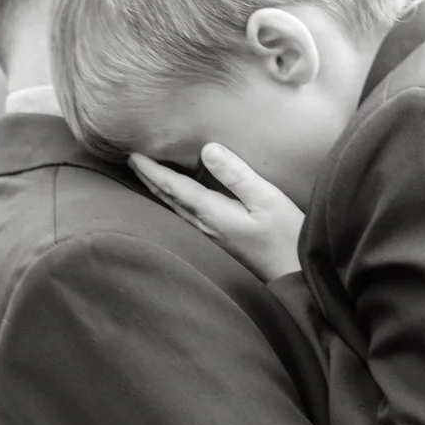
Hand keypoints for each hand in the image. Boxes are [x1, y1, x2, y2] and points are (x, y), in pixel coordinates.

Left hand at [130, 145, 303, 283]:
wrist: (294, 275)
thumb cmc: (285, 236)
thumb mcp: (265, 198)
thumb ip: (236, 174)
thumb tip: (207, 149)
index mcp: (212, 213)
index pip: (173, 187)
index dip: (151, 170)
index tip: (132, 154)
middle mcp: (205, 225)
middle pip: (168, 198)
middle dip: (148, 178)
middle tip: (130, 160)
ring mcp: (211, 235)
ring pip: (176, 208)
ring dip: (159, 190)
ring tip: (146, 174)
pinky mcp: (220, 239)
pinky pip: (187, 215)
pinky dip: (174, 200)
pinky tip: (177, 197)